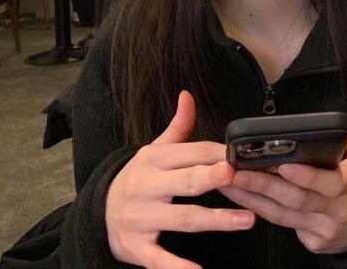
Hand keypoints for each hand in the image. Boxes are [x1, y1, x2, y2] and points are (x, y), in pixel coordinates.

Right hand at [106, 91, 254, 268]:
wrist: (99, 212)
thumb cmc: (141, 177)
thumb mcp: (156, 150)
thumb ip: (178, 126)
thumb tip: (188, 95)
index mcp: (154, 160)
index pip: (191, 153)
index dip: (217, 154)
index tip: (240, 155)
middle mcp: (146, 187)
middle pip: (186, 182)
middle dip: (211, 179)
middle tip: (237, 176)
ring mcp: (140, 218)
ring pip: (182, 218)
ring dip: (216, 220)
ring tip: (246, 220)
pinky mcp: (136, 247)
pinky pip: (159, 259)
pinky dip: (178, 267)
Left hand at [220, 123, 346, 254]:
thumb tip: (324, 125)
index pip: (330, 183)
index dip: (306, 176)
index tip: (284, 165)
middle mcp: (338, 210)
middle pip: (296, 199)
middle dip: (262, 185)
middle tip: (235, 172)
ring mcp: (324, 229)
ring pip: (283, 215)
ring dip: (251, 198)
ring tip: (227, 182)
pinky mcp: (313, 242)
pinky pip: (284, 224)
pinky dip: (261, 210)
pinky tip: (242, 197)